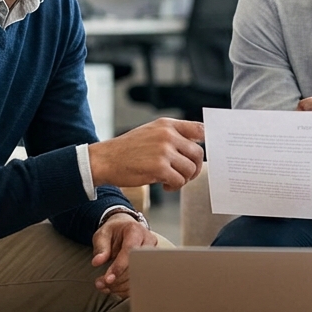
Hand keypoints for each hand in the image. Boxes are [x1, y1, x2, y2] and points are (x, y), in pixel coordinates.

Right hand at [89, 117, 203, 190]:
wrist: (105, 160)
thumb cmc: (128, 150)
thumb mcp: (151, 132)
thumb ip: (173, 135)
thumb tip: (196, 145)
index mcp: (167, 125)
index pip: (199, 129)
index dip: (205, 143)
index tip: (200, 154)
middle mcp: (167, 135)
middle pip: (198, 154)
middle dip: (194, 168)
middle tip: (184, 174)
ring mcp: (164, 151)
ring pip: (190, 169)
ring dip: (184, 179)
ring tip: (171, 180)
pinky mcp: (159, 168)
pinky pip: (179, 180)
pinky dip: (174, 186)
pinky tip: (164, 185)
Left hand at [91, 211, 157, 295]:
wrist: (124, 229)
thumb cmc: (114, 231)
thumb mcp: (102, 235)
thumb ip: (101, 248)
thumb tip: (97, 262)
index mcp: (135, 231)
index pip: (131, 251)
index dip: (120, 267)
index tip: (108, 279)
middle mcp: (147, 242)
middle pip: (138, 266)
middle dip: (119, 279)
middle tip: (103, 283)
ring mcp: (152, 254)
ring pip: (142, 276)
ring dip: (122, 285)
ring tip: (106, 286)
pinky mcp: (151, 265)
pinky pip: (142, 281)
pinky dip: (127, 288)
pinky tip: (115, 288)